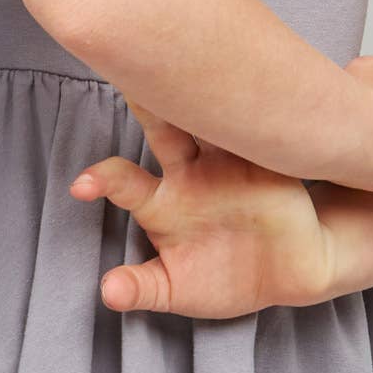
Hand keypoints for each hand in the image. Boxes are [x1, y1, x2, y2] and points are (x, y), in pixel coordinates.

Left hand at [71, 104, 335, 317]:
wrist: (290, 276)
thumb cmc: (223, 278)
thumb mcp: (176, 291)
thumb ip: (142, 289)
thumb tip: (108, 293)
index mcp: (160, 202)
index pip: (123, 182)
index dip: (103, 179)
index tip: (81, 185)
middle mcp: (188, 171)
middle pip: (162, 129)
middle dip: (148, 107)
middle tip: (131, 82)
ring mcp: (227, 159)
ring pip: (208, 119)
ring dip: (200, 98)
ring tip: (190, 78)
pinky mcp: (266, 157)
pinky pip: (258, 126)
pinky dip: (252, 111)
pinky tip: (246, 90)